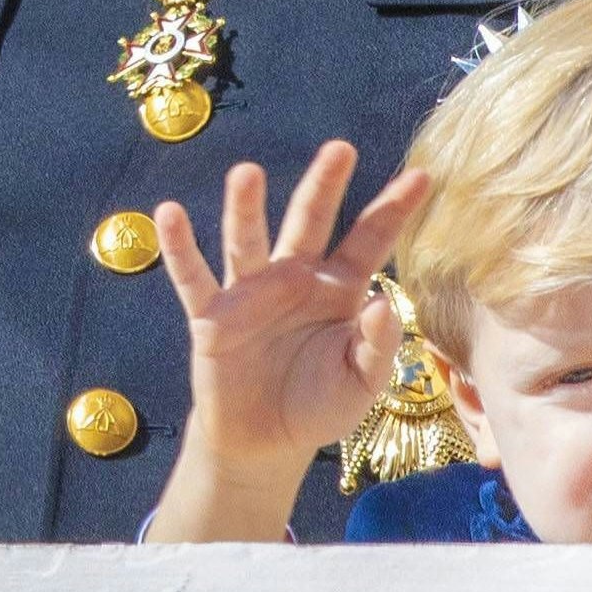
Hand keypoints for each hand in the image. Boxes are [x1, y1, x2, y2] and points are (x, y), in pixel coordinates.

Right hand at [140, 141, 430, 541]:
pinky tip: (169, 215)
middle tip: (341, 149)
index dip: (392, 210)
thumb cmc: (318, 405)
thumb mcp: (360, 384)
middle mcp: (294, 278)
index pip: (368, 241)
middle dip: (324, 186)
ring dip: (245, 207)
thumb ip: (376, 346)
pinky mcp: (211, 314)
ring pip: (247, 240)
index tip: (422, 175)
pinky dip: (179, 247)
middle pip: (309, 222)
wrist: (264, 442)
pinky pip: (192, 276)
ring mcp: (250, 292)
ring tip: (247, 173)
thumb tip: (386, 302)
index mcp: (338, 290)